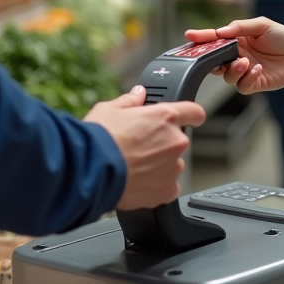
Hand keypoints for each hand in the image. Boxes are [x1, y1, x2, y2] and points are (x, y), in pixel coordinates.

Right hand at [83, 86, 206, 209]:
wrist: (89, 172)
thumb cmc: (98, 141)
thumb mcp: (109, 110)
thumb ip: (130, 101)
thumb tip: (139, 93)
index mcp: (166, 117)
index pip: (194, 112)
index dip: (191, 115)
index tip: (189, 119)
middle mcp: (175, 141)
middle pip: (177, 141)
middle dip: (161, 144)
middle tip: (138, 149)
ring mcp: (173, 167)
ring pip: (171, 164)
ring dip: (158, 166)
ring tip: (132, 167)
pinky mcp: (166, 190)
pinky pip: (168, 187)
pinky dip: (157, 186)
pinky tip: (138, 183)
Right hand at [184, 17, 283, 93]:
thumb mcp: (262, 25)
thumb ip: (240, 27)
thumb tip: (220, 31)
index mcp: (237, 40)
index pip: (215, 40)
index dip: (202, 38)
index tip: (189, 35)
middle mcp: (237, 56)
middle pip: (214, 61)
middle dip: (211, 60)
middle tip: (214, 56)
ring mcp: (245, 71)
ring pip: (226, 76)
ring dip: (233, 70)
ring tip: (246, 62)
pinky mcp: (254, 83)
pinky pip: (242, 86)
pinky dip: (247, 78)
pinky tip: (258, 69)